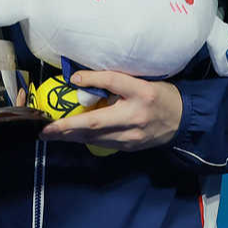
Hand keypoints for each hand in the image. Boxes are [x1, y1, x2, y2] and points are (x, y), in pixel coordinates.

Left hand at [44, 71, 183, 151]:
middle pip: (95, 122)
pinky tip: (72, 136)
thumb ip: (114, 81)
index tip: (73, 79)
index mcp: (142, 94)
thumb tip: (80, 80)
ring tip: (51, 134)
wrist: (183, 120)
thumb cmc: (160, 96)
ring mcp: (132, 136)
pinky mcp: (130, 147)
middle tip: (45, 130)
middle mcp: (135, 117)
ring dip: (71, 136)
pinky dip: (85, 139)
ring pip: (95, 137)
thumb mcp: (142, 82)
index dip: (92, 80)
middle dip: (66, 127)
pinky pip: (103, 143)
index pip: (113, 82)